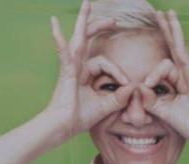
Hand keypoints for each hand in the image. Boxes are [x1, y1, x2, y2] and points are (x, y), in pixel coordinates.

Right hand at [45, 0, 135, 139]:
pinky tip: (54, 26)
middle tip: (114, 18)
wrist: (63, 127)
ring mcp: (70, 67)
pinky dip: (59, 40)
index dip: (118, 71)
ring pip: (79, 39)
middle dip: (99, 26)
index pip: (105, 63)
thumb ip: (119, 97)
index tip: (126, 84)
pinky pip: (64, 52)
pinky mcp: (66, 72)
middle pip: (87, 40)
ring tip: (87, 3)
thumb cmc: (79, 118)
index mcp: (85, 74)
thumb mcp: (106, 106)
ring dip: (83, 20)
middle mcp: (77, 67)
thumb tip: (134, 87)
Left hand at [139, 10, 188, 149]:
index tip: (145, 89)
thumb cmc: (187, 123)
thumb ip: (149, 100)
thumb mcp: (162, 111)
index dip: (150, 77)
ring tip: (170, 13)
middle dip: (165, 29)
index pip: (159, 68)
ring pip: (181, 48)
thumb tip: (137, 88)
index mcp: (175, 80)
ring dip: (175, 30)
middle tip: (158, 12)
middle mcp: (184, 74)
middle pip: (172, 47)